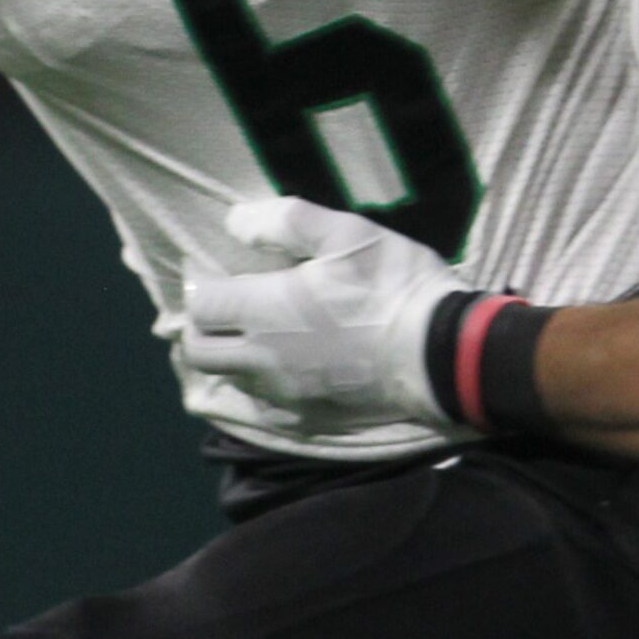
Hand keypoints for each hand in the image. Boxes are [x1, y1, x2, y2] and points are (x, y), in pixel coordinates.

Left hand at [181, 198, 472, 432]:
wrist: (439, 355)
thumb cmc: (392, 285)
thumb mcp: (345, 234)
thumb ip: (283, 222)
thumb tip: (234, 222)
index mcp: (262, 310)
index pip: (199, 305)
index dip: (201, 285)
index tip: (217, 271)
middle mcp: (260, 358)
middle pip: (200, 352)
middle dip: (202, 327)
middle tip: (227, 305)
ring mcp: (283, 393)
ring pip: (230, 379)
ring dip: (230, 356)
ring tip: (254, 332)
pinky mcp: (307, 416)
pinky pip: (263, 404)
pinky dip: (260, 385)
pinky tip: (284, 364)